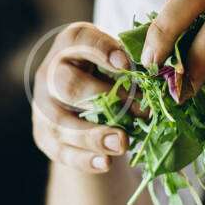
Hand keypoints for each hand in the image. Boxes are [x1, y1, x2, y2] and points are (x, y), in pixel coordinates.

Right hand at [32, 22, 132, 172]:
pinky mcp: (43, 134)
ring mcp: (43, 106)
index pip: (79, 41)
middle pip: (67, 85)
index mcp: (70, 45)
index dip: (101, 50)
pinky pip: (60, 150)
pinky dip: (83, 159)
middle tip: (138, 110)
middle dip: (103, 98)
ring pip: (61, 123)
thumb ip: (132, 61)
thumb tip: (160, 75)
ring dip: (93, 135)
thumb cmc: (106, 70)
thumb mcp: (116, 56)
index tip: (127, 63)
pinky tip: (105, 163)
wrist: (79, 95)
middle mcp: (50, 73)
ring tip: (122, 143)